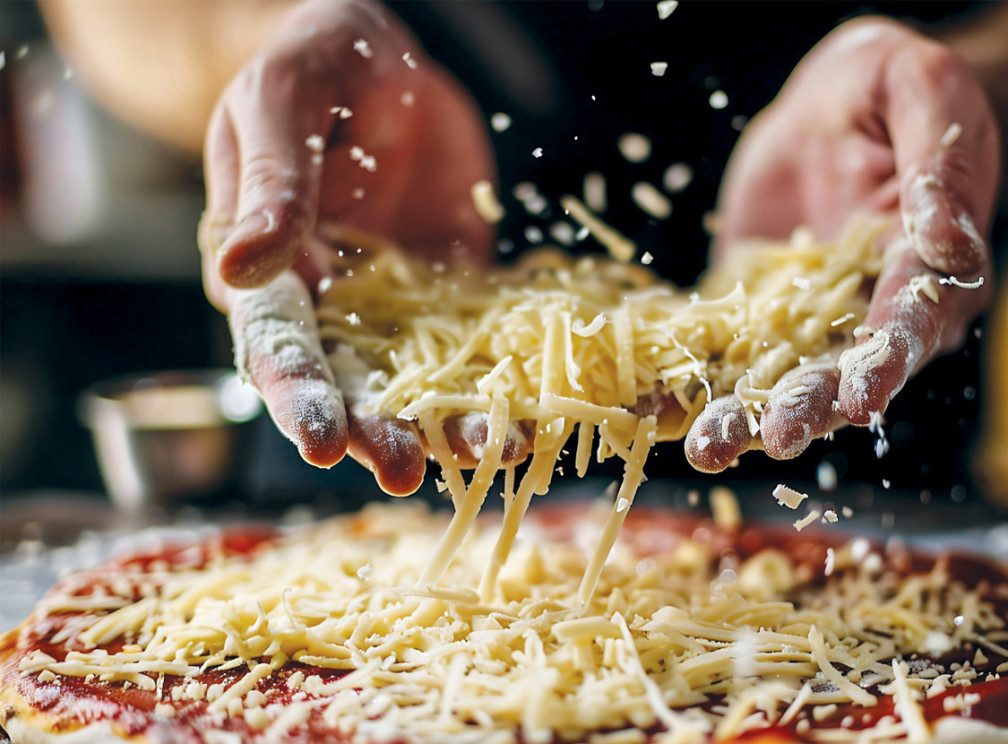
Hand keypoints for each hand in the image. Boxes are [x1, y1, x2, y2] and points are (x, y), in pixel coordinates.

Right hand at [199, 0, 497, 493]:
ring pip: (420, 381)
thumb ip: (271, 184)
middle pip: (348, 385)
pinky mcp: (456, 296)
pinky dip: (504, 381)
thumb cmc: (313, 69)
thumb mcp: (282, 106)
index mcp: (270, 274)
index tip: (324, 441)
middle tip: (404, 473)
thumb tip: (241, 265)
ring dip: (447, 423)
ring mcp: (399, 309)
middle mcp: (333, 308)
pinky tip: (535, 413)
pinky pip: (480, 346)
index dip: (298, 397)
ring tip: (487, 455)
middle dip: (374, 431)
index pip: (278, 348)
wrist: (387, 63)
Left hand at [686, 17, 999, 471]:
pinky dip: (693, 377)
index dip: (887, 361)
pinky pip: (725, 348)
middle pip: (844, 368)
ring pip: (781, 375)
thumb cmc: (892, 88)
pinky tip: (656, 405)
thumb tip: (945, 240)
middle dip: (810, 406)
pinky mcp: (757, 310)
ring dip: (747, 413)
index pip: (912, 321)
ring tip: (707, 446)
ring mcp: (810, 317)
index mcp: (927, 267)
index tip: (862, 399)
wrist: (835, 104)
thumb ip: (937, 169)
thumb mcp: (921, 95)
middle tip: (774, 438)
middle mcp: (872, 309)